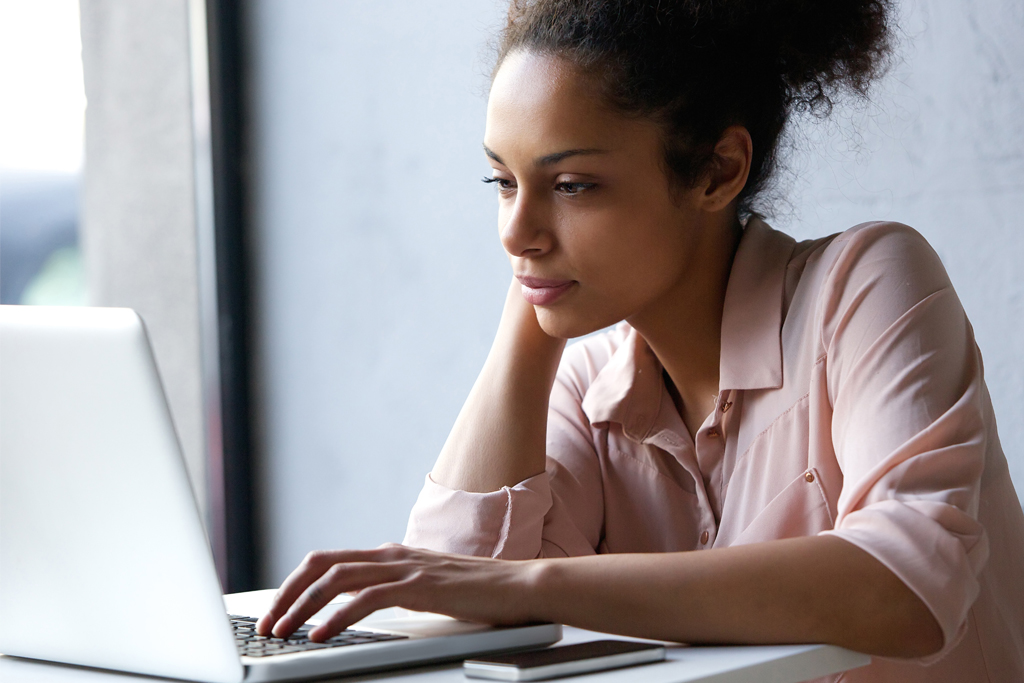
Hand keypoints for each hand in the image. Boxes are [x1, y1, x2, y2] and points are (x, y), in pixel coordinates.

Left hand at [256, 543, 537, 640]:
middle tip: (267, 624)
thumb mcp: (426, 588)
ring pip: (336, 578)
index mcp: (390, 554)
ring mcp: (406, 567)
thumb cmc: (478, 592)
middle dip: (287, 594)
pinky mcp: (420, 586)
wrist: (520, 586)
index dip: (295, 585)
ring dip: (302, 606)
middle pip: (321, 564)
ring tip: (283, 632)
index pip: (328, 561)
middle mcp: (392, 554)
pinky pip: (366, 598)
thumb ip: (395, 589)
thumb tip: (361, 606)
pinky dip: (337, 616)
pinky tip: (321, 634)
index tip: (277, 612)